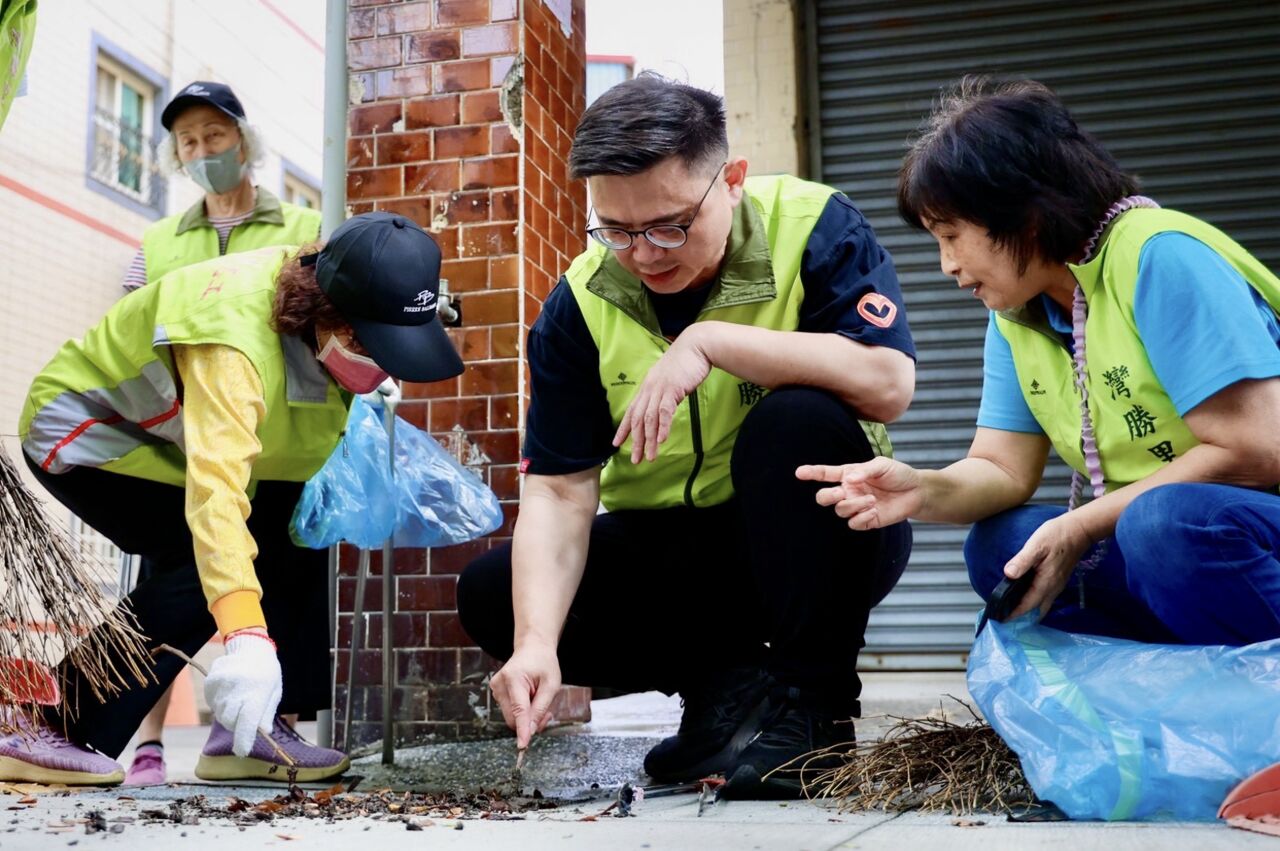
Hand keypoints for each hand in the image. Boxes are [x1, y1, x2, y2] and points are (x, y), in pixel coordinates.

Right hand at [204, 631, 281, 756]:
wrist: (252, 647)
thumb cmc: (267, 673)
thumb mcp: (274, 692)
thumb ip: (266, 713)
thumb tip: (263, 732)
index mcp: (257, 693)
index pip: (247, 723)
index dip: (243, 740)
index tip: (241, 751)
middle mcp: (237, 689)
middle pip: (229, 721)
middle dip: (236, 724)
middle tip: (244, 714)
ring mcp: (221, 684)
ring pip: (219, 713)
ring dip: (228, 712)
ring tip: (239, 697)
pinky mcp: (210, 681)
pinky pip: (212, 702)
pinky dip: (220, 702)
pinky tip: (230, 690)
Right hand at [489, 643, 560, 749]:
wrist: (532, 649)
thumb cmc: (544, 664)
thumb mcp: (551, 685)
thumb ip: (541, 708)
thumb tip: (530, 731)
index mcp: (514, 678)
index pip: (519, 709)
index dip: (522, 729)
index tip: (522, 745)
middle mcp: (500, 684)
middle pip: (514, 717)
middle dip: (531, 721)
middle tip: (547, 713)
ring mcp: (495, 689)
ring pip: (512, 717)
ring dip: (527, 716)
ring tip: (538, 700)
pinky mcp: (496, 693)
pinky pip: (510, 712)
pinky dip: (521, 712)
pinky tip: (529, 699)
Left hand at [613, 329, 711, 463]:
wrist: (697, 345)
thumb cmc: (686, 362)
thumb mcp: (671, 379)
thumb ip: (665, 393)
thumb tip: (665, 407)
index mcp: (647, 387)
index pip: (632, 411)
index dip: (624, 428)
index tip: (616, 443)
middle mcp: (649, 389)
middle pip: (638, 419)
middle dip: (636, 441)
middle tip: (634, 460)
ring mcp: (660, 389)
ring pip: (650, 419)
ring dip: (649, 440)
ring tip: (649, 457)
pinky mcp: (672, 389)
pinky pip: (665, 411)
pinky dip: (662, 427)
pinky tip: (661, 440)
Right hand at [796, 457, 923, 529]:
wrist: (917, 491)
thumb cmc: (898, 474)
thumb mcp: (882, 465)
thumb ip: (864, 471)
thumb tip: (848, 479)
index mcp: (849, 475)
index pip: (826, 474)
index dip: (812, 473)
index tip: (799, 472)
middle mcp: (849, 491)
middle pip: (824, 497)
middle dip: (827, 496)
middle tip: (840, 492)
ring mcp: (857, 507)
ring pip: (840, 510)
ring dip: (853, 505)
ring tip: (872, 500)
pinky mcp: (867, 520)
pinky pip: (854, 523)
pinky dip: (861, 517)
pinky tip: (874, 510)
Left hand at [1003, 513, 1092, 618]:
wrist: (1080, 530)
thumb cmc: (1057, 535)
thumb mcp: (1036, 545)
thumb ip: (1022, 561)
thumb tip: (1008, 574)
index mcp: (1046, 583)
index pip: (1028, 606)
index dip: (1014, 614)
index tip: (1000, 620)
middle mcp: (1053, 588)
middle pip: (1036, 611)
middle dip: (1021, 617)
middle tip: (1004, 617)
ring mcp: (1057, 585)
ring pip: (1042, 605)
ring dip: (1028, 610)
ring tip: (1010, 608)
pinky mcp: (1059, 580)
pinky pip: (1045, 597)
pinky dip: (1034, 601)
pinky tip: (1024, 594)